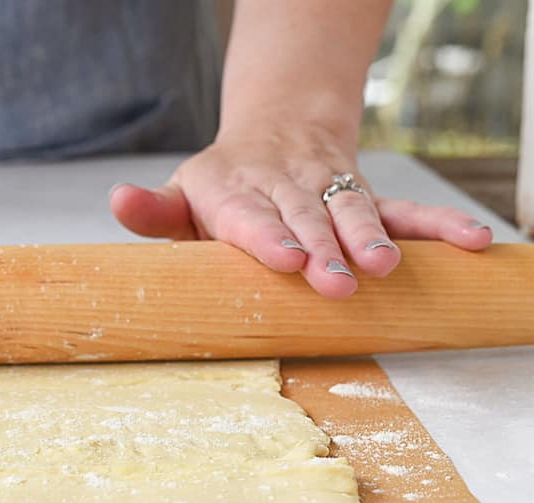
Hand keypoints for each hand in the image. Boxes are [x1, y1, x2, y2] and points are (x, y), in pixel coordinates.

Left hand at [109, 126, 492, 297]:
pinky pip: (404, 209)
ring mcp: (328, 193)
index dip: (267, 237)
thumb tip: (118, 200)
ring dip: (371, 239)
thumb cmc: (220, 187)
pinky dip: (438, 224)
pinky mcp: (362, 198)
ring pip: (354, 212)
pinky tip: (471, 241)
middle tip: (335, 281)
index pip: (249, 216)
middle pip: (304, 219)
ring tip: (386, 268)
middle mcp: (285, 189)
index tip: (284, 259)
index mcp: (234, 191)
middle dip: (322, 249)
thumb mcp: (182, 197)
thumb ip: (153, 211)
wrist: (274, 133)